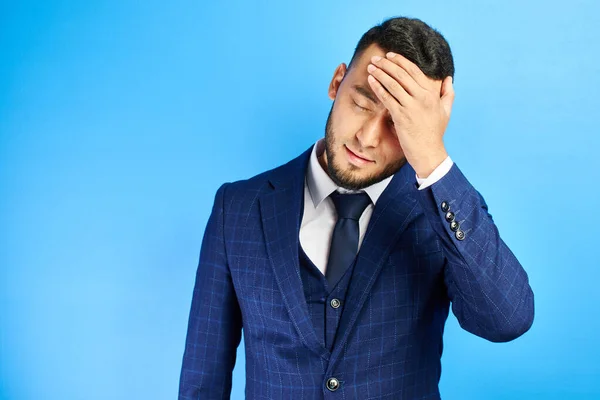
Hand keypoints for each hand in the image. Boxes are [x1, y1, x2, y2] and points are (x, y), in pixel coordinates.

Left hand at [366, 52, 454, 177]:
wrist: (428, 152)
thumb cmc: (435, 133)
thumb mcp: (446, 111)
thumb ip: (448, 93)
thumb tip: (449, 79)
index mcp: (431, 94)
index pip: (414, 71)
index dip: (400, 61)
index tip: (390, 55)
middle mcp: (421, 97)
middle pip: (401, 74)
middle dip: (386, 64)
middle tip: (375, 58)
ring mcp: (411, 106)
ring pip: (393, 84)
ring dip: (380, 73)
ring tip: (371, 66)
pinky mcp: (400, 116)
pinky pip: (387, 98)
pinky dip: (378, 88)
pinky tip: (371, 81)